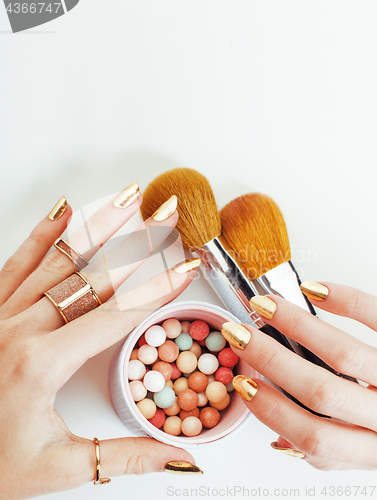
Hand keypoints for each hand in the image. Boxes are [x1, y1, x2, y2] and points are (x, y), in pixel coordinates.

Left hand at [0, 188, 198, 499]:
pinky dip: (41, 236)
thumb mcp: (59, 467)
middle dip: (138, 243)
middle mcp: (18, 330)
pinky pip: (15, 264)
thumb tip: (181, 457)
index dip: (157, 289)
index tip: (186, 267)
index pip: (116, 316)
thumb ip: (125, 457)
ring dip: (98, 227)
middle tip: (166, 215)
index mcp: (41, 365)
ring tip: (127, 198)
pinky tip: (63, 211)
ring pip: (58, 261)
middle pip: (94, 277)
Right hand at [222, 282, 376, 469]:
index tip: (245, 383)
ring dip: (296, 326)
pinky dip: (345, 298)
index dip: (272, 410)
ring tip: (267, 306)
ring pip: (342, 352)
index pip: (315, 437)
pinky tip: (317, 289)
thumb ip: (331, 448)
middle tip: (241, 335)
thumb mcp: (374, 455)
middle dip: (270, 359)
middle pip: (319, 391)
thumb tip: (280, 437)